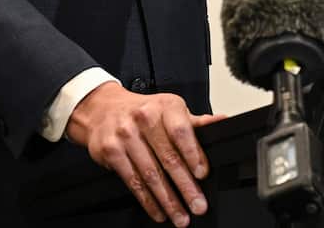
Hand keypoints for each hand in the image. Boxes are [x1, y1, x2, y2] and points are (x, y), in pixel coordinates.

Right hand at [65, 82, 222, 226]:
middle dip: (185, 186)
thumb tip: (221, 122)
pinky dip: (147, 200)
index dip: (193, 153)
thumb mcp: (169, 110)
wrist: (101, 108)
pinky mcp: (111, 151)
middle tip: (198, 205)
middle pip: (168, 157)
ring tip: (180, 216)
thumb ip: (195, 122)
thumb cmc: (141, 111)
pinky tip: (158, 210)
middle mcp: (143, 118)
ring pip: (150, 174)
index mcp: (164, 106)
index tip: (202, 174)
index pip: (181, 131)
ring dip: (168, 200)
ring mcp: (125, 135)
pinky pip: (133, 180)